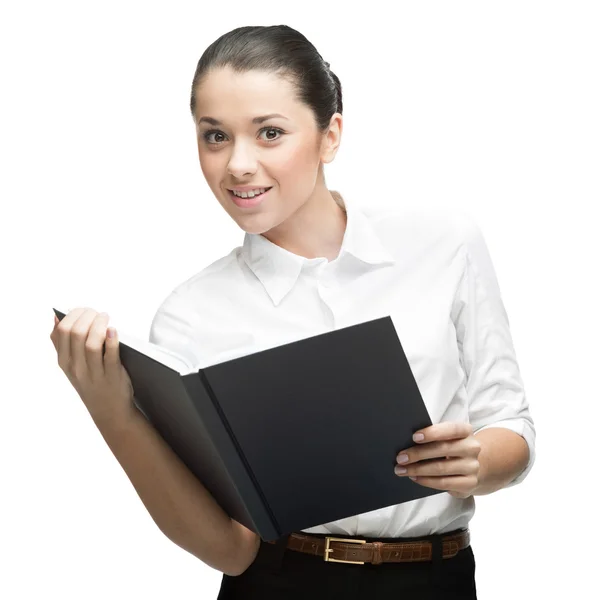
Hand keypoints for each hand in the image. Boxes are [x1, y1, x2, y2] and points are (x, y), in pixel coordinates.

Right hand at [50, 307, 135, 427]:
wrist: (109, 410)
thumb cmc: (91, 381)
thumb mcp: (71, 365)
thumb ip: (62, 343)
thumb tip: (56, 317)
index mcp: (64, 361)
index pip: (62, 331)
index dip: (74, 315)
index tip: (85, 310)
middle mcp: (76, 367)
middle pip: (76, 334)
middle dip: (87, 316)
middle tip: (98, 313)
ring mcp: (94, 372)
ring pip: (91, 343)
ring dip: (99, 325)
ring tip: (106, 318)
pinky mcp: (112, 376)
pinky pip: (110, 356)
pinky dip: (111, 340)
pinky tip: (113, 330)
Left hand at [394, 422, 481, 498]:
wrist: (470, 467)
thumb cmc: (449, 447)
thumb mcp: (445, 438)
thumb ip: (432, 436)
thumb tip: (406, 441)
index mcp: (465, 431)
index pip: (452, 429)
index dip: (433, 432)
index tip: (414, 437)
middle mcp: (472, 447)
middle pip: (443, 449)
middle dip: (418, 454)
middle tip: (400, 457)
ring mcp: (472, 466)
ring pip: (441, 468)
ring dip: (418, 470)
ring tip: (402, 470)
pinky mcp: (469, 483)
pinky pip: (444, 483)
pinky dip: (426, 481)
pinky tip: (415, 478)